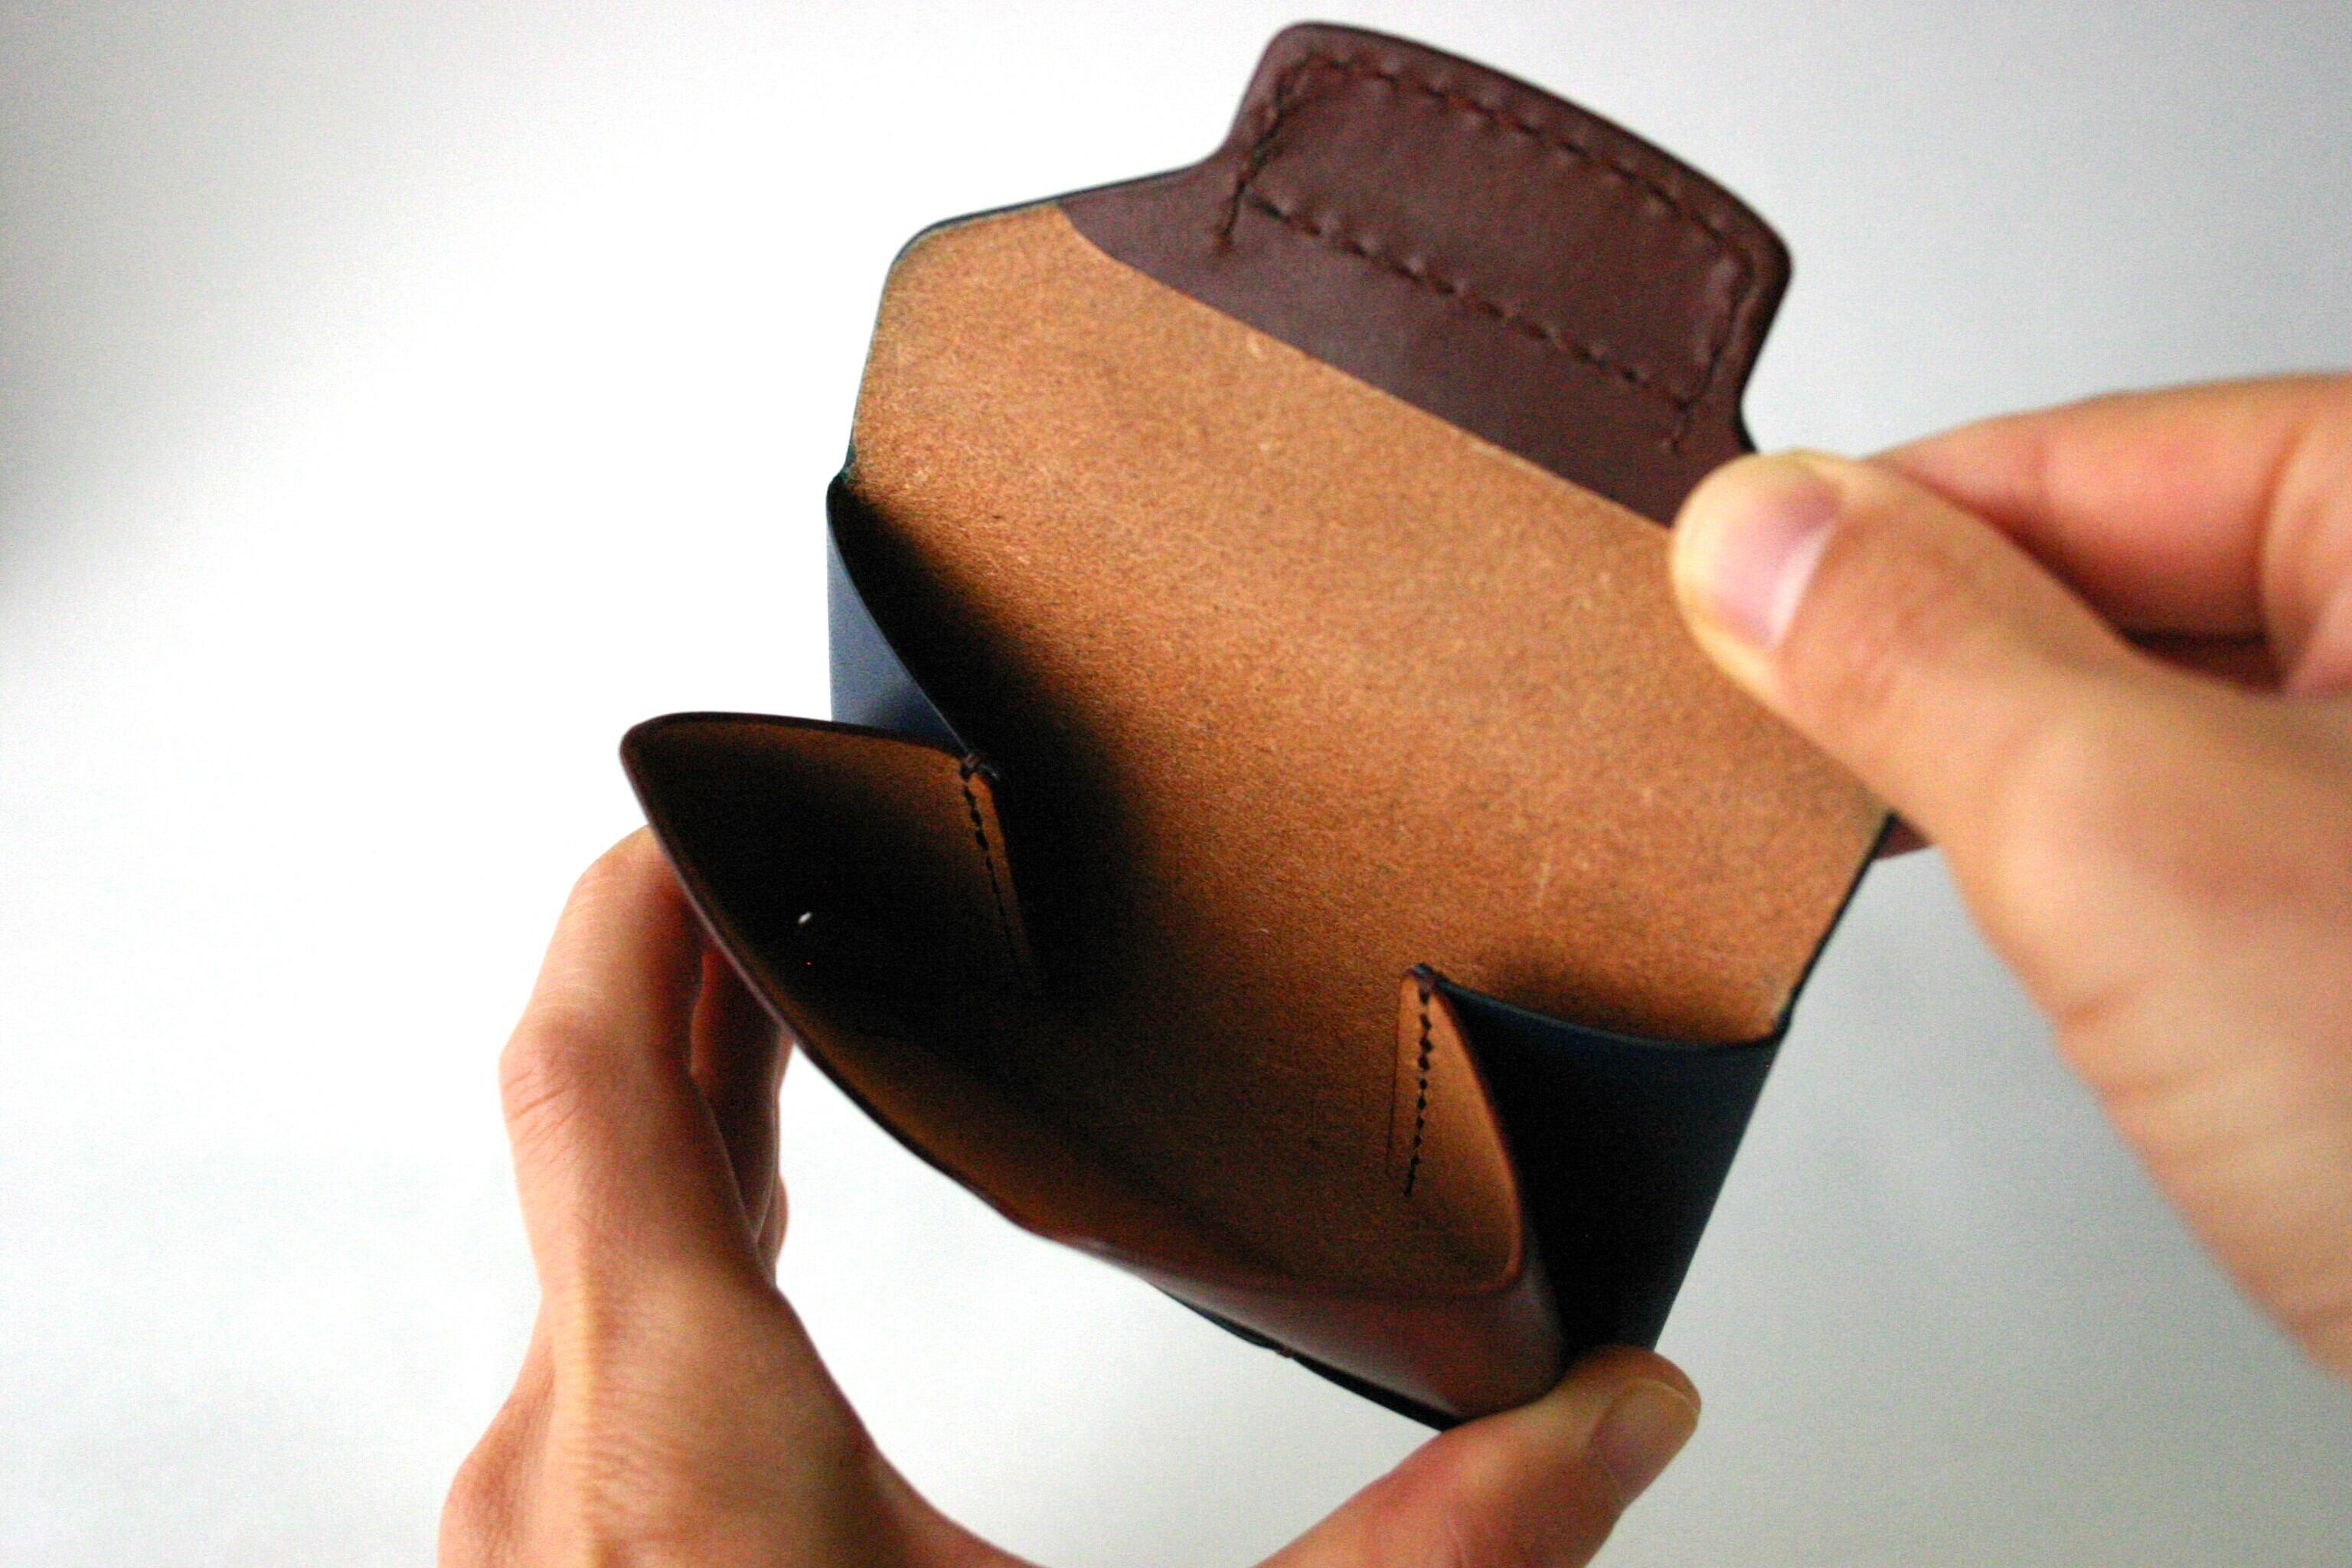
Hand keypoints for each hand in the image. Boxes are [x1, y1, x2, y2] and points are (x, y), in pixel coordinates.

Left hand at [442, 830, 1701, 1565]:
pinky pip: (604, 1331)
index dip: (633, 893)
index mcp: (678, 1442)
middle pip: (583, 1119)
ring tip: (795, 984)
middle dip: (694, 959)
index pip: (585, 1069)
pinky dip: (679, 1218)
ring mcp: (548, 1535)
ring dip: (682, 1092)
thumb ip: (1432, 1567)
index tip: (698, 777)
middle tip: (798, 841)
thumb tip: (1615, 1421)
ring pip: (588, 1235)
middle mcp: (566, 1468)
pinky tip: (758, 1212)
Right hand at [1669, 375, 2351, 1373]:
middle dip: (1933, 656)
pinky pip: (2199, 806)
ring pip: (2152, 695)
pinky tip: (2028, 900)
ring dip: (2002, 758)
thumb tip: (1759, 532)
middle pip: (2116, 565)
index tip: (1722, 596)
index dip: (1873, 525)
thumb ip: (1922, 660)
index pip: (2085, 452)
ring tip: (1891, 818)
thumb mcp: (2136, 847)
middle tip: (1786, 732)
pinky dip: (2085, 844)